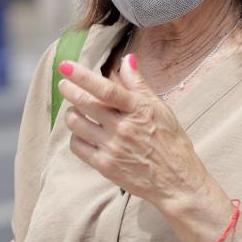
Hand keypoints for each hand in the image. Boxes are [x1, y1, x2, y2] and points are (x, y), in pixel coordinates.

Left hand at [58, 54, 208, 210]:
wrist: (176, 181)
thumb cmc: (171, 143)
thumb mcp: (161, 109)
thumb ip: (139, 84)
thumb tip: (127, 60)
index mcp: (139, 110)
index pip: (106, 90)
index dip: (83, 77)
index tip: (65, 66)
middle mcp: (124, 128)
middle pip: (86, 104)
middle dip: (70, 90)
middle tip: (64, 84)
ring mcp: (112, 148)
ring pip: (77, 124)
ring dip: (72, 113)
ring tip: (76, 110)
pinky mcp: (105, 165)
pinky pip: (78, 146)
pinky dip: (76, 135)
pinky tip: (82, 132)